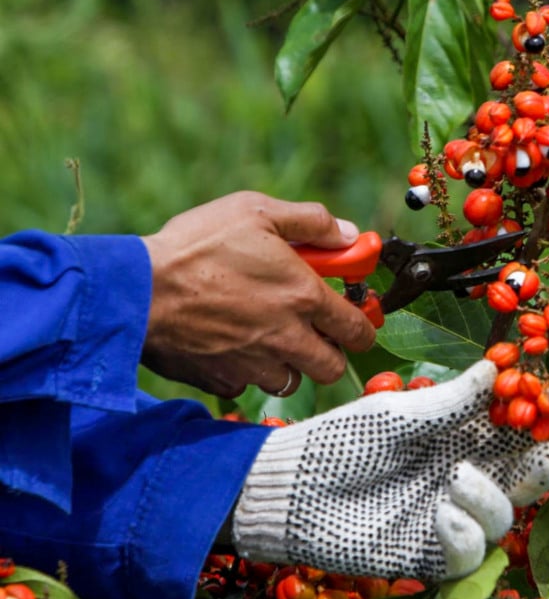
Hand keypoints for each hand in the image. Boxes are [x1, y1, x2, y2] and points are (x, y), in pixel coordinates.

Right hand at [140, 191, 375, 397]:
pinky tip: (230, 347)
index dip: (363, 325)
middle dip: (330, 352)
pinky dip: (245, 373)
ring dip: (288, 364)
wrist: (135, 289)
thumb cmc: (196, 245)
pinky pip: (246, 386)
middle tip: (313, 332)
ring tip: (267, 337)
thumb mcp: (256, 211)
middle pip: (332, 367)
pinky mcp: (221, 380)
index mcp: (303, 297)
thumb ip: (311, 222)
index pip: (358, 329)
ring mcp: (254, 365)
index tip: (355, 319)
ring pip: (291, 381)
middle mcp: (286, 338)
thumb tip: (348, 235)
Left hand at [231, 360, 548, 580]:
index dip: (540, 424)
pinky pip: (470, 551)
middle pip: (523, 478)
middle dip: (541, 466)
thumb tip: (498, 366)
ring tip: (458, 477)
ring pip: (504, 516)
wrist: (294, 489)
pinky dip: (466, 532)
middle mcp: (462, 475)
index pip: (514, 432)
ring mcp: (449, 516)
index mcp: (459, 437)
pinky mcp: (430, 552)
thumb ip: (452, 400)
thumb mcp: (399, 413)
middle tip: (546, 451)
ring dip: (492, 497)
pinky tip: (442, 512)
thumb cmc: (342, 441)